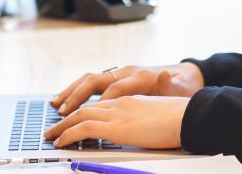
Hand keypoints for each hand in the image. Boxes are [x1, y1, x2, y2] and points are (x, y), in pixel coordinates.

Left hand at [44, 95, 188, 148]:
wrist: (190, 116)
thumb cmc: (180, 118)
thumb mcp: (157, 114)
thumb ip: (143, 117)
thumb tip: (137, 126)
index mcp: (130, 99)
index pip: (99, 104)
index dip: (83, 112)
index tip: (73, 119)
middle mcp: (120, 102)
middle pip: (85, 107)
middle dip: (66, 118)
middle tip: (54, 127)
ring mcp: (117, 113)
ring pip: (80, 116)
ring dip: (62, 126)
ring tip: (51, 136)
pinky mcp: (117, 126)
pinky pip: (84, 128)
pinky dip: (69, 134)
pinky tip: (61, 142)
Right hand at [50, 63, 203, 114]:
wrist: (185, 76)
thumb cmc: (181, 86)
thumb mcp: (179, 88)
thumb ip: (169, 85)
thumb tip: (165, 75)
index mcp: (140, 76)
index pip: (115, 88)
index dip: (102, 102)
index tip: (88, 116)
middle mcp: (126, 72)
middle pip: (95, 80)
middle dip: (77, 96)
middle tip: (63, 111)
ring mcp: (120, 74)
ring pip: (89, 80)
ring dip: (71, 92)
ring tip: (56, 105)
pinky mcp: (116, 79)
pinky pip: (91, 84)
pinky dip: (77, 92)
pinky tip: (66, 102)